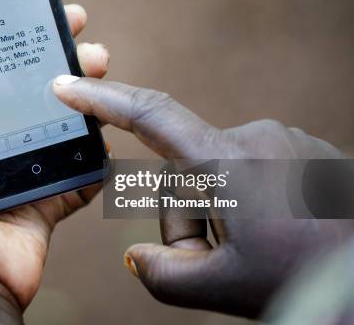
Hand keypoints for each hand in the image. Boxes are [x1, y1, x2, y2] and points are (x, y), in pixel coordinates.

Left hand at [0, 0, 109, 322]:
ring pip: (61, 116)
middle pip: (29, 81)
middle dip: (57, 50)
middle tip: (79, 30)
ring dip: (86, 90)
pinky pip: (79, 162)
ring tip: (101, 67)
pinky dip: (96, 147)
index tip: (34, 1)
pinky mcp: (48, 189)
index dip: (8, 25)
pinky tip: (110, 126)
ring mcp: (20, 162)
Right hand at [52, 77, 351, 317]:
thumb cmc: (305, 279)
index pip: (150, 116)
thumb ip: (161, 272)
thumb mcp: (219, 287)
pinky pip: (252, 170)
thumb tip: (138, 255)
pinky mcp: (304, 149)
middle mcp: (255, 136)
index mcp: (228, 161)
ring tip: (260, 248)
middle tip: (223, 257)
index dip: (102, 100)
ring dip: (220, 213)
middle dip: (188, 217)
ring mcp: (285, 140)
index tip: (67, 85)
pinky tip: (281, 229)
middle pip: (183, 172)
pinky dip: (249, 202)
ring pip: (218, 174)